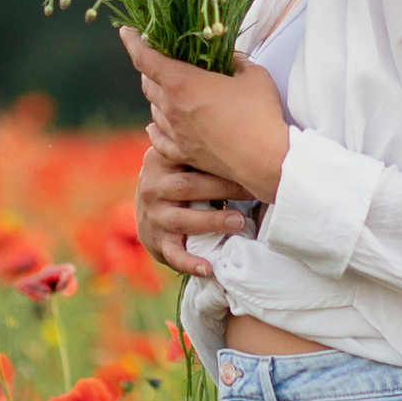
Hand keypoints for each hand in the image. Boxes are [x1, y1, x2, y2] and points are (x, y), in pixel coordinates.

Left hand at [119, 30, 291, 203]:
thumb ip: (237, 62)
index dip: (133, 42)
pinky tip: (153, 126)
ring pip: (154, 110)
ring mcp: (176, 134)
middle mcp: (172, 108)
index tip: (126, 31)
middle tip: (158, 61)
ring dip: (156, 97)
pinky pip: (159, 141)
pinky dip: (155, 129)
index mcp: (183, 83)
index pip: (146, 58)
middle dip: (149, 69)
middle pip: (148, 84)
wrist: (267, 159)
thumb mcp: (253, 75)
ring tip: (165, 90)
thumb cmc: (261, 113)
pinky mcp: (184, 154)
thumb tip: (230, 58)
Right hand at [136, 144, 256, 276]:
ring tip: (239, 222)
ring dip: (212, 222)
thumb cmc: (181, 175)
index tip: (247, 161)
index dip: (216, 159)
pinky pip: (173, 254)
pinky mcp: (156, 241)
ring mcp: (152, 216)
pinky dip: (190, 263)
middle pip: (187, 187)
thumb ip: (201, 146)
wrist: (150, 208)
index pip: (187, 156)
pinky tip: (209, 268)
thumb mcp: (182, 156)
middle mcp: (152, 186)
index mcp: (160, 159)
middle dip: (221, 189)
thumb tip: (246, 132)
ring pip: (182, 219)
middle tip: (251, 192)